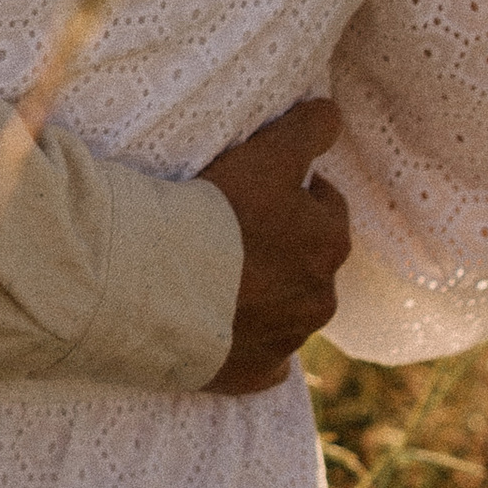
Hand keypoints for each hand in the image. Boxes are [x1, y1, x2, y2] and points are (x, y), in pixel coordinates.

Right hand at [198, 99, 349, 394]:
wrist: (155, 283)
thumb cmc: (216, 210)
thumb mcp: (268, 153)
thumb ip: (309, 129)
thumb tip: (332, 114)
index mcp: (329, 241)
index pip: (326, 206)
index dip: (292, 193)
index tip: (256, 189)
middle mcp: (321, 296)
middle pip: (308, 261)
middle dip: (282, 247)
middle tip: (231, 231)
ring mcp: (288, 339)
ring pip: (285, 311)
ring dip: (263, 295)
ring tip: (215, 278)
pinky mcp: (254, 373)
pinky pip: (263, 359)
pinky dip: (247, 344)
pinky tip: (217, 328)